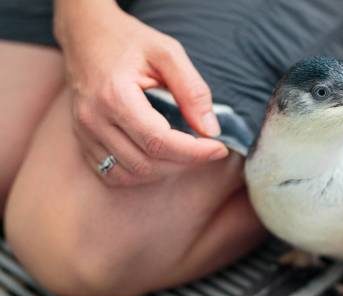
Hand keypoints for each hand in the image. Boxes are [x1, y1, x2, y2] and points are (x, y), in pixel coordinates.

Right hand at [54, 1, 227, 185]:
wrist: (87, 34)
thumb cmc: (129, 41)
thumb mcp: (168, 53)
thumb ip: (192, 91)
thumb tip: (211, 129)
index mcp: (115, 95)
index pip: (159, 142)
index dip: (194, 152)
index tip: (219, 148)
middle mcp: (94, 119)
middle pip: (146, 163)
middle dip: (183, 162)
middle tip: (206, 147)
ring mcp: (85, 132)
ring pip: (130, 174)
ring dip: (164, 171)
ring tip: (184, 151)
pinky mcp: (83, 140)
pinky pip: (112, 174)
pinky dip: (141, 173)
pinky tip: (159, 157)